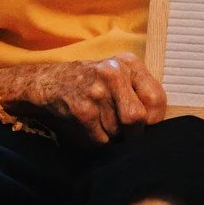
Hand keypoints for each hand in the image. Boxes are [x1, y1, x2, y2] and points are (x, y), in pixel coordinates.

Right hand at [0, 53, 165, 147]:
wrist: (46, 82)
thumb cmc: (89, 81)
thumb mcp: (117, 74)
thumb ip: (139, 91)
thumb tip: (157, 122)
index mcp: (128, 63)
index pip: (157, 98)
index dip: (153, 119)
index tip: (145, 124)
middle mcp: (114, 73)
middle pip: (137, 118)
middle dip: (132, 132)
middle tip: (124, 133)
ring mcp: (96, 91)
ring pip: (117, 132)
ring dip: (111, 136)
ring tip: (99, 122)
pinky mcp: (81, 109)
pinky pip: (100, 140)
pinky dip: (96, 141)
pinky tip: (87, 127)